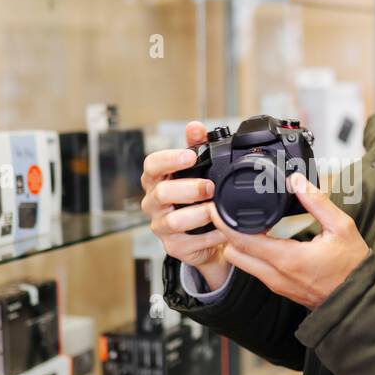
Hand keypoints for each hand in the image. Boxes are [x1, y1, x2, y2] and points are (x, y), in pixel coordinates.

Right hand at [140, 121, 231, 290]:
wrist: (206, 236)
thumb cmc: (197, 199)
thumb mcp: (198, 170)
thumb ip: (196, 146)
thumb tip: (195, 127)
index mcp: (158, 179)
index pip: (152, 165)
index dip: (169, 159)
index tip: (190, 156)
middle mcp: (154, 203)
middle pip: (161, 193)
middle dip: (189, 189)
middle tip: (210, 187)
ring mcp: (161, 226)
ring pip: (173, 221)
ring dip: (198, 214)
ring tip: (216, 210)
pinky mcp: (173, 247)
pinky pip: (190, 242)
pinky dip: (209, 235)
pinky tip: (223, 230)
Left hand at [211, 173, 369, 308]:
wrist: (360, 299)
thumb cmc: (353, 267)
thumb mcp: (341, 227)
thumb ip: (317, 202)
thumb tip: (298, 180)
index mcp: (288, 259)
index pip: (242, 241)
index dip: (224, 223)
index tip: (217, 208)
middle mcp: (276, 275)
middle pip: (233, 254)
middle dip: (225, 234)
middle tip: (225, 214)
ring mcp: (277, 284)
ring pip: (242, 264)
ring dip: (237, 245)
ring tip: (242, 224)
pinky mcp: (280, 288)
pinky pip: (254, 270)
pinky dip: (249, 255)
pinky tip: (259, 239)